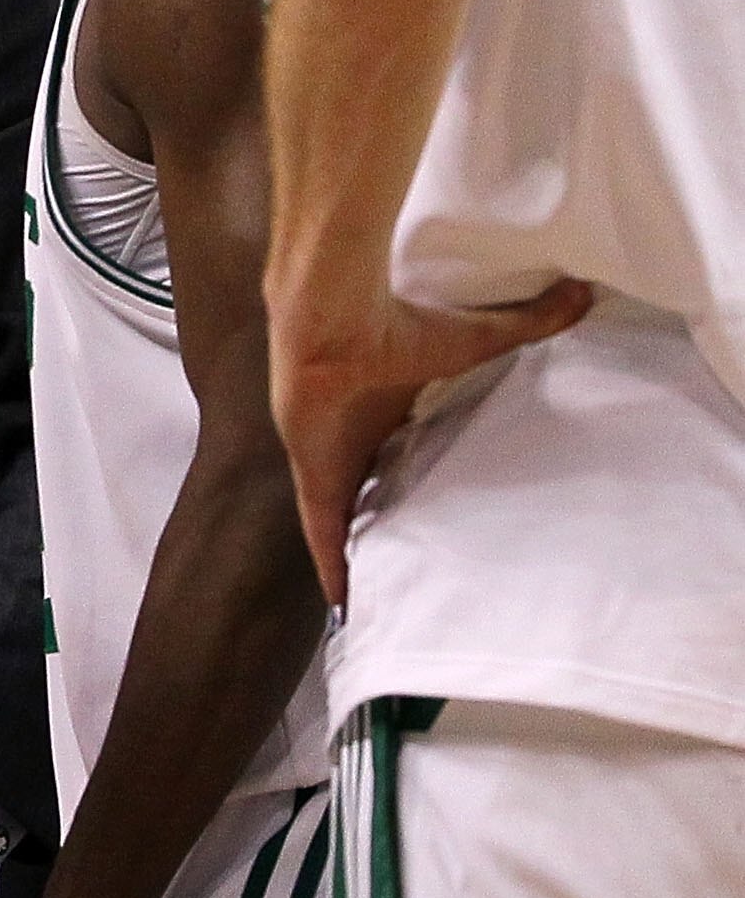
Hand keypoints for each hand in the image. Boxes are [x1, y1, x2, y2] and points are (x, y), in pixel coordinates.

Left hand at [268, 273, 588, 605]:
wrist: (334, 320)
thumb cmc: (400, 324)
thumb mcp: (477, 336)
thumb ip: (529, 321)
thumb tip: (584, 292)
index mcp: (387, 410)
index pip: (401, 452)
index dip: (416, 479)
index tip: (436, 508)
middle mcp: (355, 437)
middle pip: (373, 490)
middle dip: (390, 522)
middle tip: (415, 564)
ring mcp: (329, 459)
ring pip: (347, 519)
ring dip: (362, 550)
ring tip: (384, 594)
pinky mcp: (314, 475)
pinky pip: (322, 532)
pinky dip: (332, 565)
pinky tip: (343, 605)